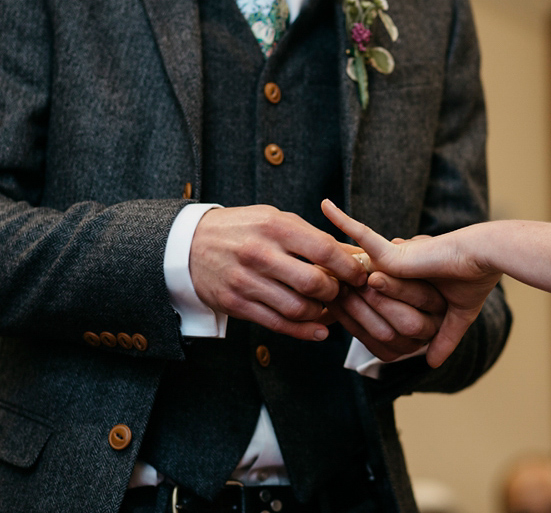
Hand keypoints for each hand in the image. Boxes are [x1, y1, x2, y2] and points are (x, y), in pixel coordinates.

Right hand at [190, 205, 366, 340]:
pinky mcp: (236, 304)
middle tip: (340, 291)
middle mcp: (260, 254)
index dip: (349, 267)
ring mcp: (246, 281)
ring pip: (298, 308)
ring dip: (320, 312)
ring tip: (324, 305)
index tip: (360, 275)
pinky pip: (278, 324)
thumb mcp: (277, 220)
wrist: (190, 244)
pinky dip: (304, 331)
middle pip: (314, 283)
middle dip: (336, 291)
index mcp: (275, 227)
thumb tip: (355, 254)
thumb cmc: (243, 229)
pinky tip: (318, 329)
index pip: (324, 250)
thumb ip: (314, 237)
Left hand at [321, 199, 500, 366]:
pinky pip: (362, 236)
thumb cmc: (474, 280)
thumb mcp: (456, 316)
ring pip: (361, 276)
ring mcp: (393, 260)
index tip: (337, 305)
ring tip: (320, 249)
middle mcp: (397, 268)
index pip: (377, 294)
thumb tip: (433, 364)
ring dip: (342, 274)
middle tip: (320, 289)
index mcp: (408, 281)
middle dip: (343, 294)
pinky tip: (326, 204)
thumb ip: (443, 337)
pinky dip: (344, 220)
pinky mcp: (393, 253)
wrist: (483, 259)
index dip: (356, 304)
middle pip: (362, 286)